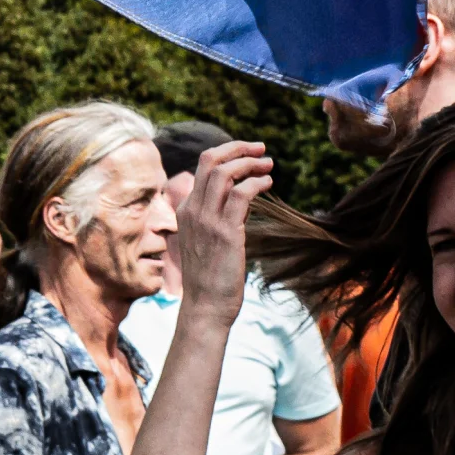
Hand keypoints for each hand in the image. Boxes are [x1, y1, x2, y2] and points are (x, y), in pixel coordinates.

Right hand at [170, 141, 274, 314]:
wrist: (205, 306)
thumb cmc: (210, 278)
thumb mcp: (205, 241)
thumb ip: (216, 218)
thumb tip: (240, 200)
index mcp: (185, 211)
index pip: (202, 167)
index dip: (227, 154)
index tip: (248, 154)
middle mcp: (192, 211)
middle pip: (210, 161)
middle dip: (238, 148)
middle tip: (261, 148)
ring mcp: (206, 221)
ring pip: (225, 173)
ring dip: (250, 163)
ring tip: (269, 165)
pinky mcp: (225, 233)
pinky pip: (240, 195)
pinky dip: (257, 183)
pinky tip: (268, 184)